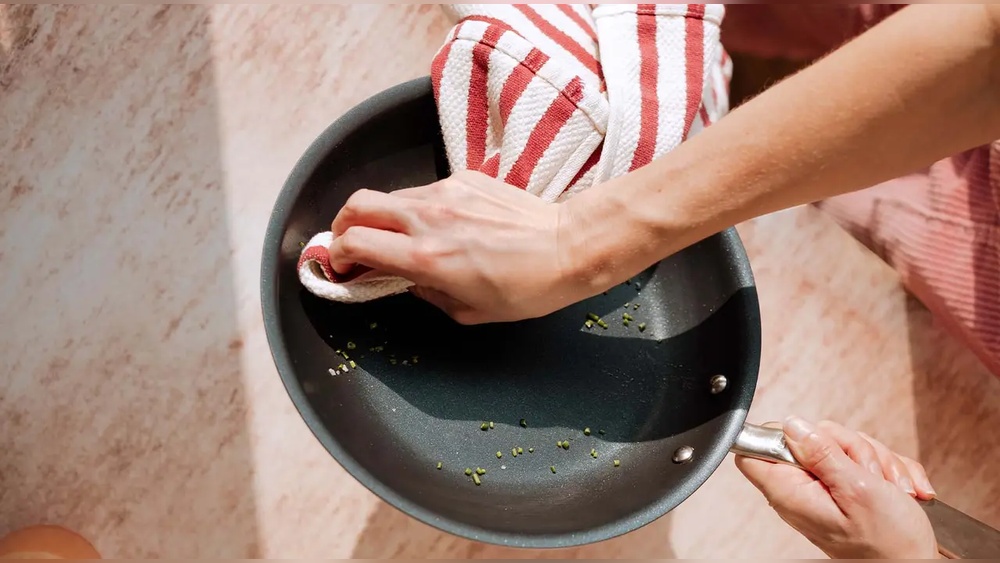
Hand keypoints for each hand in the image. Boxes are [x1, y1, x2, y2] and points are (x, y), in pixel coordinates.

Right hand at [327, 171, 591, 323]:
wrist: (567, 248)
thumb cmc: (526, 288)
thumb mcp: (469, 312)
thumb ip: (427, 294)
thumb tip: (409, 281)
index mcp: (425, 257)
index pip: (354, 242)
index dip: (336, 256)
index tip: (340, 267)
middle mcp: (427, 218)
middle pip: (357, 205)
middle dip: (342, 226)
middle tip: (350, 244)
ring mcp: (445, 192)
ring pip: (391, 197)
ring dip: (383, 217)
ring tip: (400, 238)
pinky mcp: (465, 178)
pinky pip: (426, 191)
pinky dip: (420, 208)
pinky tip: (444, 225)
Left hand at [735, 417, 938, 558]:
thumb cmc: (889, 542)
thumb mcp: (858, 489)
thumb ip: (823, 453)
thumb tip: (792, 425)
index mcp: (790, 491)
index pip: (753, 449)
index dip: (776, 433)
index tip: (813, 438)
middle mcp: (801, 490)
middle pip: (808, 438)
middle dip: (850, 446)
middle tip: (870, 472)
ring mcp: (823, 489)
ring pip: (840, 446)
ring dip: (875, 461)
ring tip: (889, 487)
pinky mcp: (844, 488)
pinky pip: (860, 460)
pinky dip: (885, 471)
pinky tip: (897, 490)